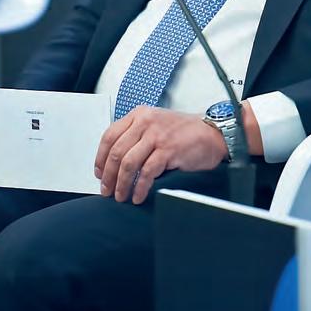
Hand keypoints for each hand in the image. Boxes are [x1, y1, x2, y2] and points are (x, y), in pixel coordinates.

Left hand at [94, 106, 227, 204]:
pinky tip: (138, 196)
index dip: (101, 158)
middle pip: (117, 152)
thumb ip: (136, 135)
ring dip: (122, 184)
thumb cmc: (183, 132)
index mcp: (139, 114)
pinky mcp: (168, 150)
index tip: (99, 173)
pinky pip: (147, 173)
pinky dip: (140, 188)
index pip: (110, 135)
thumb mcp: (156, 124)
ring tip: (121, 196)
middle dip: (108, 176)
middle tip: (107, 191)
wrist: (211, 134)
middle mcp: (146, 122)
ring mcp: (157, 135)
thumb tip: (114, 163)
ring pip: (129, 163)